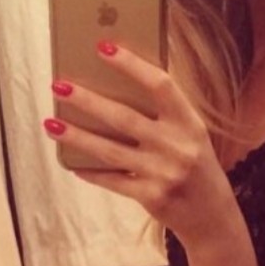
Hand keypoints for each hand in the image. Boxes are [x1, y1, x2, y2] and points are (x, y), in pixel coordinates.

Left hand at [44, 41, 235, 245]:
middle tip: (59, 86)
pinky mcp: (151, 197)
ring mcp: (164, 173)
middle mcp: (178, 146)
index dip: (132, 65)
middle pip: (124, 117)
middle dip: (87, 101)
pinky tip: (71, 162)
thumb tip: (115, 88)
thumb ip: (165, 115)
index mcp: (190, 123)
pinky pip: (112, 180)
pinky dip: (90, 171)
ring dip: (77, 136)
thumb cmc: (196, 166)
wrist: (213, 217)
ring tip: (51, 123)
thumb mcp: (191, 136)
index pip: (160, 85)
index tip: (103, 48)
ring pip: (110, 150)